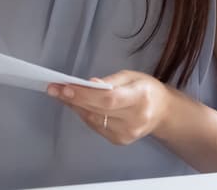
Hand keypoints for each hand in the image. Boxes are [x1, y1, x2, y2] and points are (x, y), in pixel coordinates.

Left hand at [47, 71, 173, 145]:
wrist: (163, 113)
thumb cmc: (146, 90)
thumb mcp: (131, 76)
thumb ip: (110, 80)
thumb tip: (88, 84)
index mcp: (140, 97)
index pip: (108, 98)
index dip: (85, 94)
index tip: (65, 87)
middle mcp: (134, 118)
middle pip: (97, 110)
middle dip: (72, 98)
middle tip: (53, 89)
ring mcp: (126, 133)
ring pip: (93, 119)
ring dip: (74, 106)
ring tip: (60, 94)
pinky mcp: (119, 140)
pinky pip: (95, 126)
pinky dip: (83, 114)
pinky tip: (75, 104)